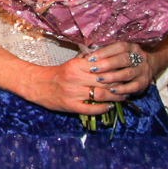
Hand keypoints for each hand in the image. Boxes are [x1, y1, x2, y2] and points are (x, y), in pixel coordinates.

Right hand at [29, 42, 153, 114]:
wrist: (38, 85)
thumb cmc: (58, 74)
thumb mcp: (73, 63)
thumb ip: (89, 62)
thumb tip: (110, 59)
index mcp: (77, 65)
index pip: (103, 67)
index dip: (117, 70)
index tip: (126, 71)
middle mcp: (75, 78)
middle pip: (105, 81)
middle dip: (119, 84)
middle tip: (129, 86)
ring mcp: (73, 93)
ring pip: (100, 95)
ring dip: (115, 97)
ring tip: (123, 97)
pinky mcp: (70, 105)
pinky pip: (91, 109)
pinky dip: (103, 109)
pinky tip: (110, 107)